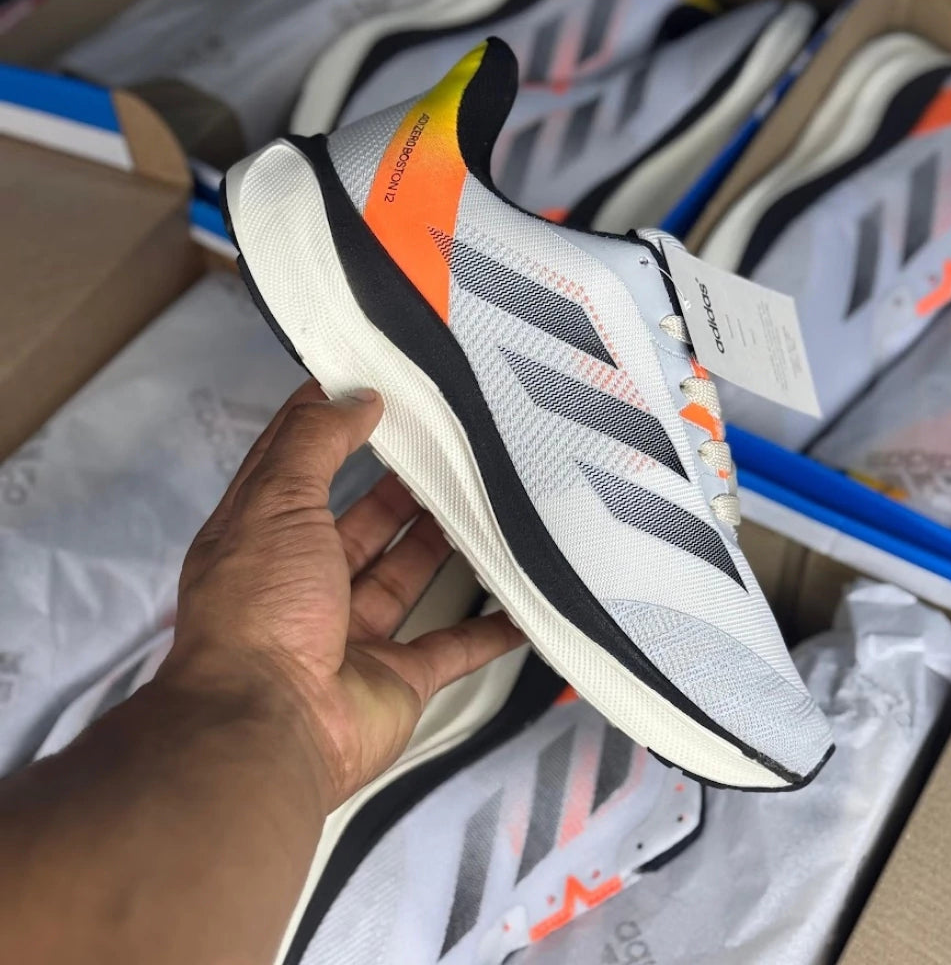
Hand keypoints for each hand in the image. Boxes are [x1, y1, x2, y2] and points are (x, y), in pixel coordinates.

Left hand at [162, 380, 522, 811]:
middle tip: (451, 447)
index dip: (328, 424)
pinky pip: (454, 645)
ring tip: (491, 499)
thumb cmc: (262, 606)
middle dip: (401, 487)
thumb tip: (354, 397)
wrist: (268, 729)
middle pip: (361, 522)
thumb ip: (315, 443)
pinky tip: (525, 600)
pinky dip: (490, 628)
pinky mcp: (398, 678)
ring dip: (444, 544)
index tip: (373, 385)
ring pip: (407, 575)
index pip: (297, 466)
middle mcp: (304, 583)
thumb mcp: (277, 502)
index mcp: (263, 538)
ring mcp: (352, 633)